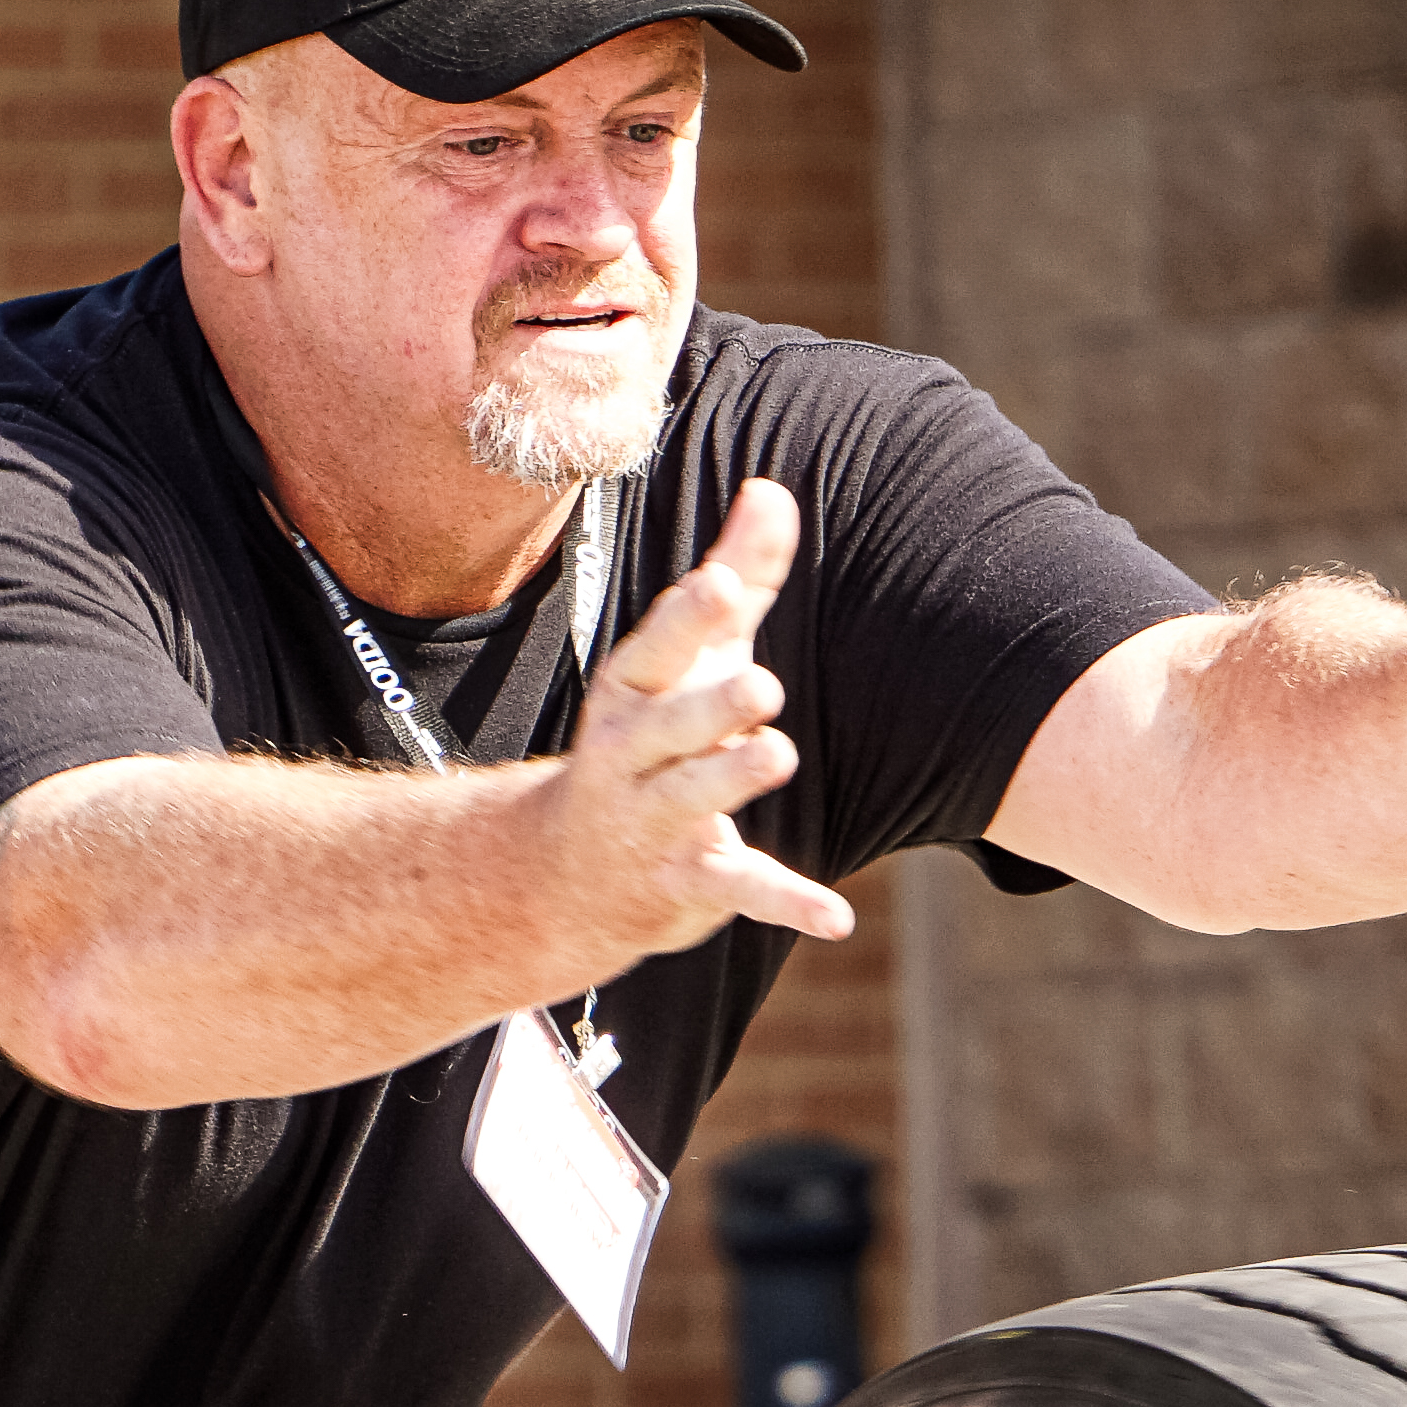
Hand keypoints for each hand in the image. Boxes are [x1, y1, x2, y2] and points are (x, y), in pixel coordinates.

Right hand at [543, 477, 856, 964]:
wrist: (570, 876)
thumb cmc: (653, 740)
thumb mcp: (687, 660)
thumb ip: (737, 577)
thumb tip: (773, 489)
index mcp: (633, 691)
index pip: (654, 650)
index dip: (686, 619)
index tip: (720, 586)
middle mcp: (633, 756)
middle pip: (670, 726)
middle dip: (709, 706)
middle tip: (761, 686)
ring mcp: (655, 823)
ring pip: (694, 800)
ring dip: (731, 778)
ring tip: (776, 754)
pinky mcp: (687, 884)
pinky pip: (740, 889)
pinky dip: (788, 903)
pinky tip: (837, 917)